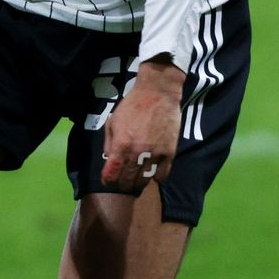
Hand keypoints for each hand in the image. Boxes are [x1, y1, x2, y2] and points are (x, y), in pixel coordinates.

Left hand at [99, 61, 184, 192]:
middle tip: (123, 183)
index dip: (108, 181)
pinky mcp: (169, 153)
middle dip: (123, 185)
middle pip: (128, 182)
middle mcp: (137, 153)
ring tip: (137, 180)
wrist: (157, 93)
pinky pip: (163, 175)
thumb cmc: (132, 106)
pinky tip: (153, 172)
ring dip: (139, 183)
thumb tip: (109, 161)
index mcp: (120, 146)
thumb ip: (108, 143)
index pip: (111, 175)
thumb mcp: (113, 122)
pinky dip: (156, 177)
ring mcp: (154, 154)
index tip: (109, 180)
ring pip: (145, 180)